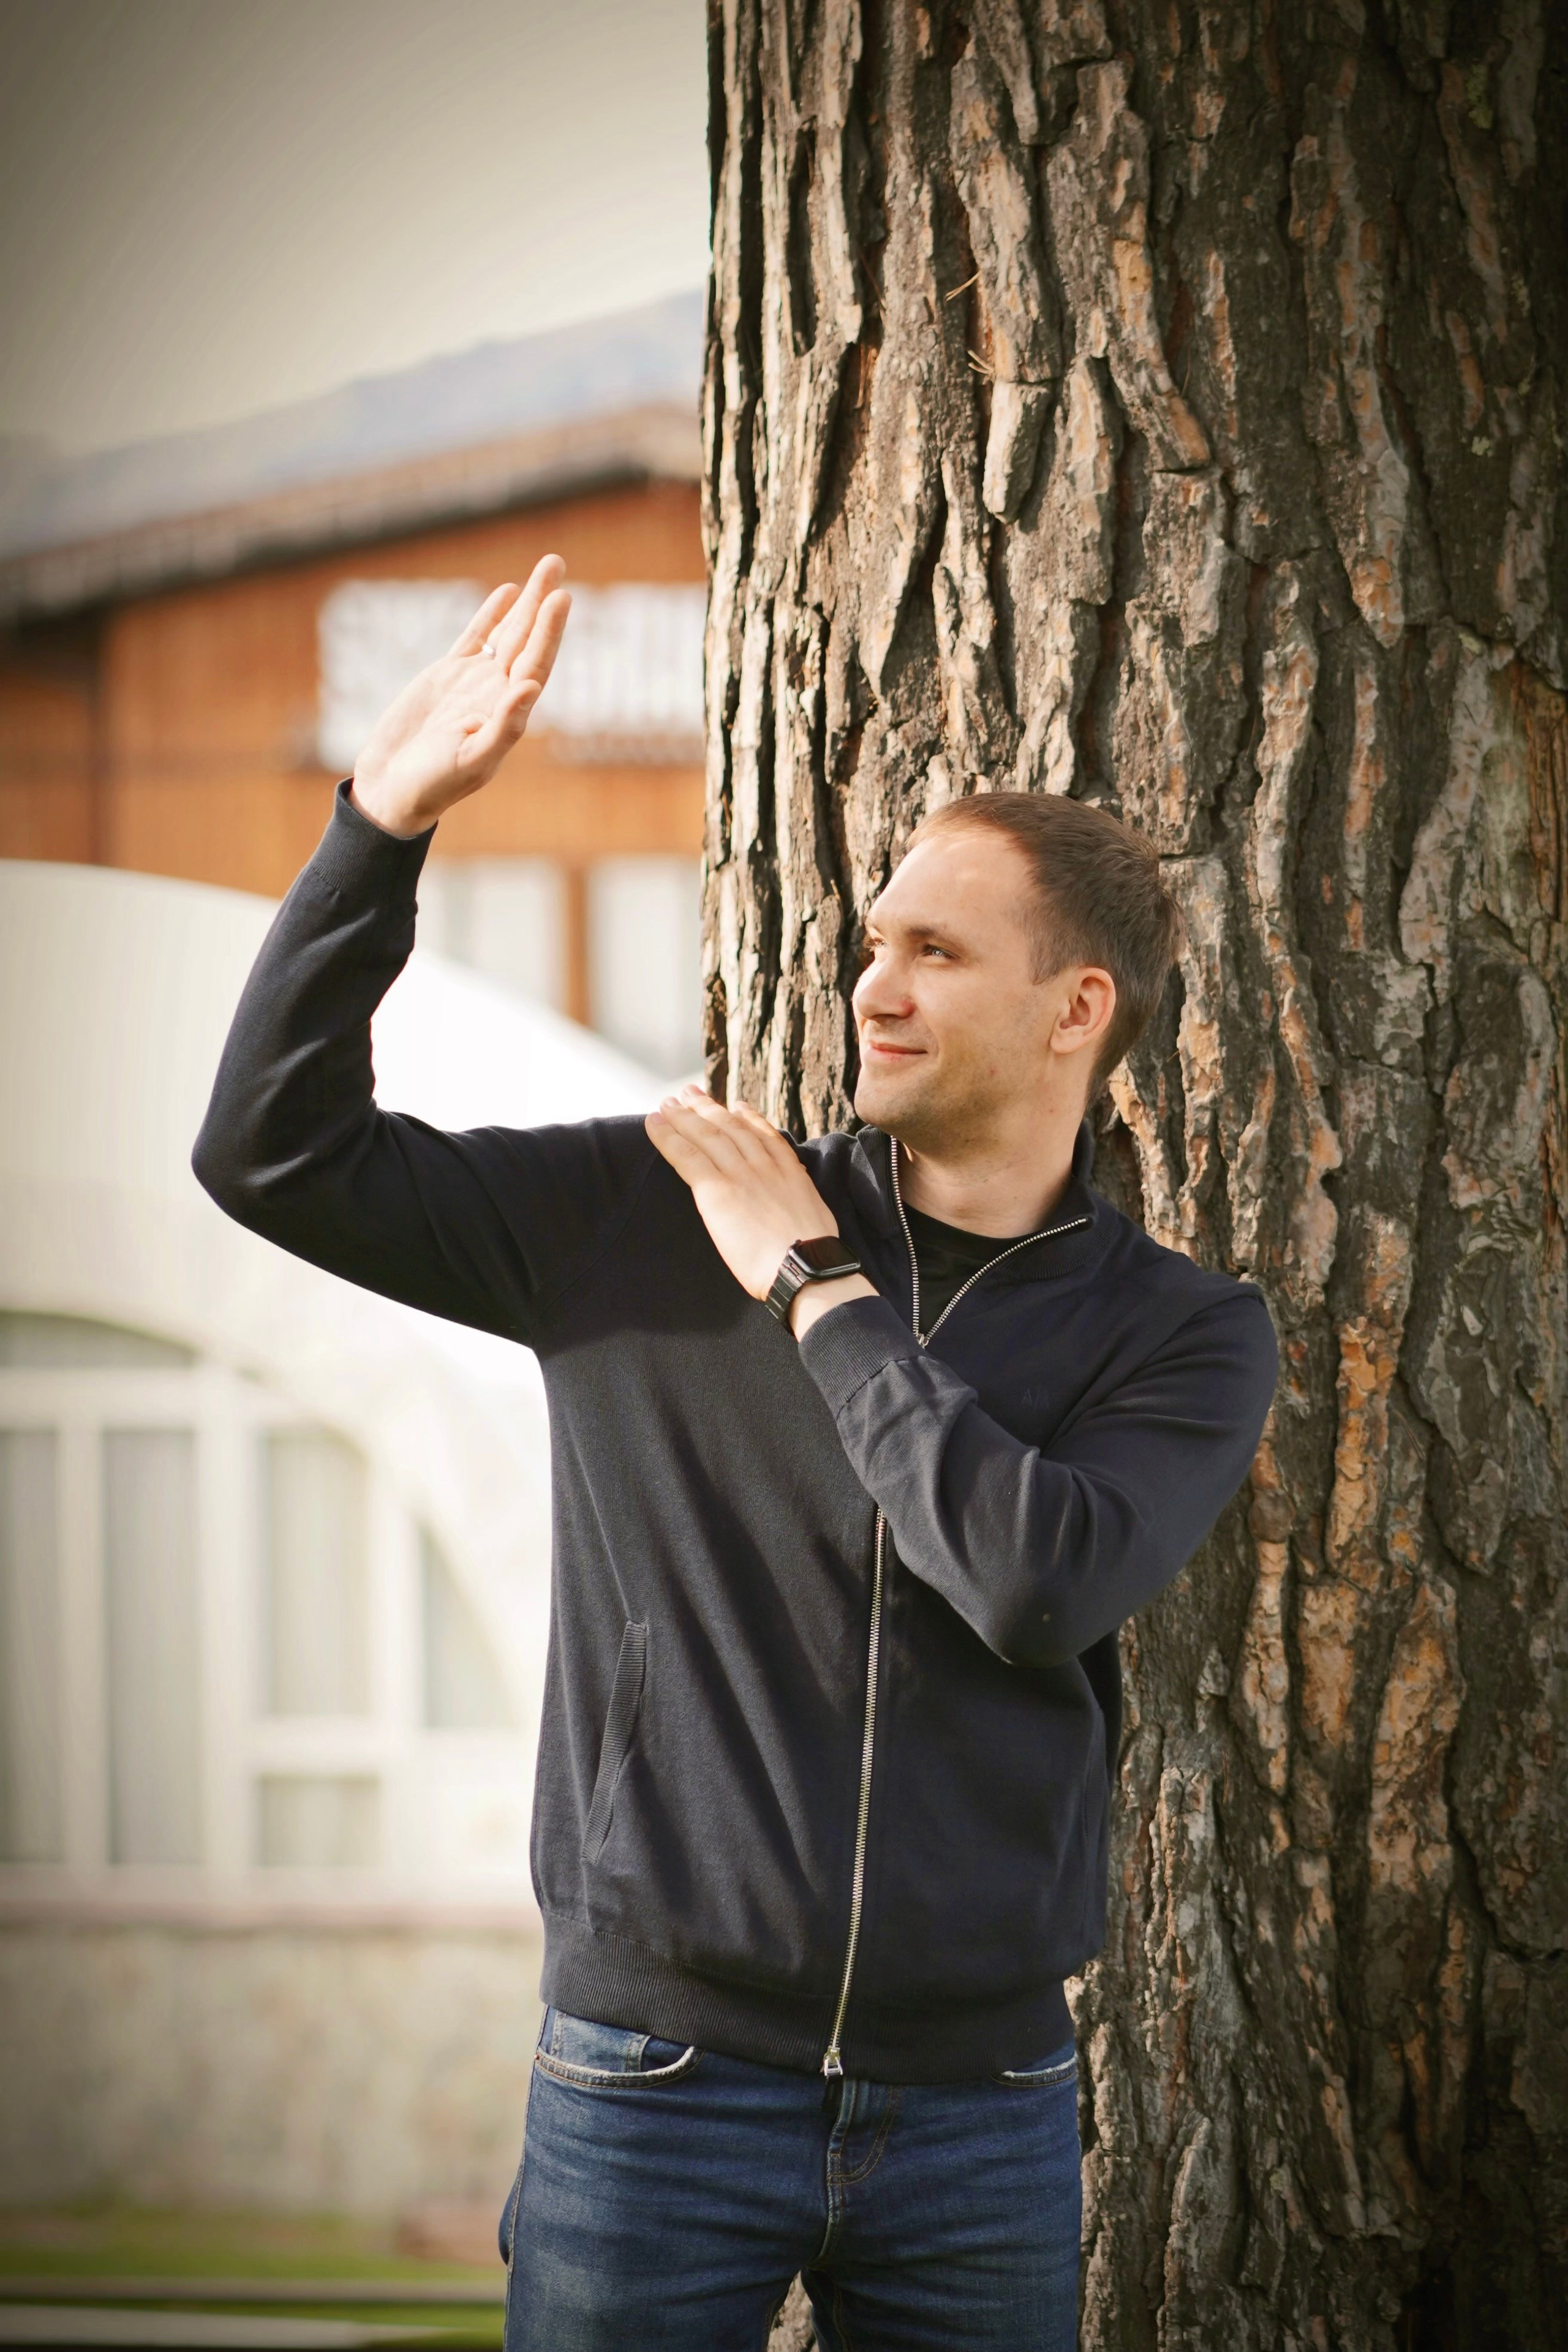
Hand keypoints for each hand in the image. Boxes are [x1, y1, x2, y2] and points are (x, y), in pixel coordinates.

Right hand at [349, 559, 571, 837]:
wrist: (394, 789)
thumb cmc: (435, 784)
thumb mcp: (472, 759)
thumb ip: (504, 726)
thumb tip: (531, 688)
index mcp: (508, 714)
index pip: (536, 665)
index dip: (549, 633)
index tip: (562, 598)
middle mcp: (497, 694)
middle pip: (527, 640)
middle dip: (543, 604)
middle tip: (556, 563)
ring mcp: (474, 683)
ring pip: (506, 633)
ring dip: (526, 603)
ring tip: (547, 568)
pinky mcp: (447, 677)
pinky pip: (476, 639)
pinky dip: (491, 616)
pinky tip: (508, 593)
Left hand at [645, 1086, 875, 1331]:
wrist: (805, 1267)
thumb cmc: (813, 1260)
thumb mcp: (817, 1222)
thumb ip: (799, 1209)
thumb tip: (798, 1221)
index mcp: (790, 1174)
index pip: (765, 1137)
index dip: (748, 1118)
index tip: (736, 1106)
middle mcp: (764, 1166)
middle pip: (730, 1128)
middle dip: (708, 1109)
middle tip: (690, 1094)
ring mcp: (740, 1175)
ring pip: (706, 1135)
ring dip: (683, 1116)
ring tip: (667, 1104)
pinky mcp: (717, 1190)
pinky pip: (686, 1156)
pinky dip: (667, 1137)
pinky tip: (654, 1124)